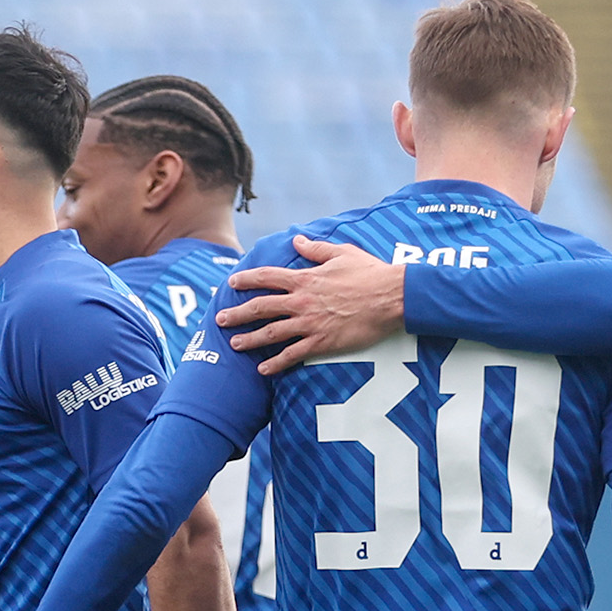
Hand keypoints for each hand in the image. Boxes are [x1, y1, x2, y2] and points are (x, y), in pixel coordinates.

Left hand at [218, 236, 404, 372]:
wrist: (391, 297)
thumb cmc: (370, 273)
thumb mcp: (342, 253)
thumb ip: (316, 249)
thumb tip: (298, 240)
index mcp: (305, 278)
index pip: (267, 277)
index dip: (247, 279)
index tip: (232, 282)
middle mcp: (301, 301)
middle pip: (260, 307)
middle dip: (237, 313)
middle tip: (220, 320)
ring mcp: (310, 324)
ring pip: (271, 333)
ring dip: (250, 340)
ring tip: (235, 345)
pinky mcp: (322, 343)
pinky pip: (292, 355)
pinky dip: (276, 363)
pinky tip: (263, 370)